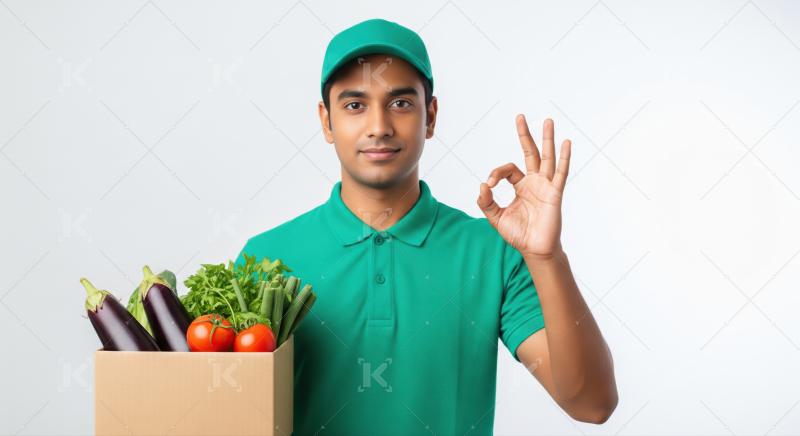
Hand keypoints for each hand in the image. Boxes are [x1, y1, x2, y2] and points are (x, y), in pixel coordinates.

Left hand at [477, 115, 571, 259]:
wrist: (534, 250)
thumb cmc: (519, 234)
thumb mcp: (496, 217)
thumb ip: (486, 202)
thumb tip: (482, 185)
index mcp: (521, 186)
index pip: (508, 169)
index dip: (496, 173)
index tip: (489, 185)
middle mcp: (534, 182)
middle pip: (530, 153)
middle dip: (525, 135)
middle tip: (520, 116)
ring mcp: (546, 186)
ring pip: (547, 157)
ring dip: (547, 139)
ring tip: (548, 121)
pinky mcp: (555, 193)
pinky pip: (560, 173)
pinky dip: (564, 158)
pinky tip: (566, 143)